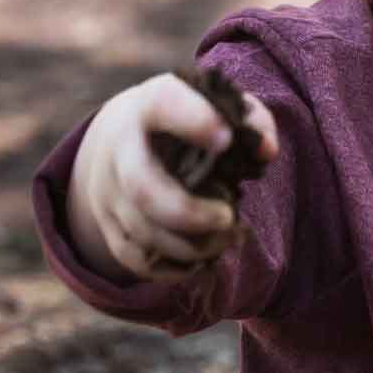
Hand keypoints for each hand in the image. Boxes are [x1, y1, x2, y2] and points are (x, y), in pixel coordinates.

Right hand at [68, 72, 277, 280]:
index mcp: (148, 108)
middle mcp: (119, 151)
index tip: (226, 138)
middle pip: (143, 190)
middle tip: (228, 218)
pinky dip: (173, 269)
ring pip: (144, 233)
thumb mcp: (209, 103)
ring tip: (226, 237)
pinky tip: (201, 260)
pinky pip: (137, 260)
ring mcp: (107, 192)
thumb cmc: (180, 118)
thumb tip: (266, 152)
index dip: (195, 121)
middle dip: (190, 214)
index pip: (164, 105)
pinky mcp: (108, 225)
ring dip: (192, 247)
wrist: (118, 135)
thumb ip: (248, 118)